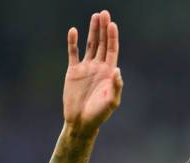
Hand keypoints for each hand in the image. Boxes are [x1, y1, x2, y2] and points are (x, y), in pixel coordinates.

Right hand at [63, 11, 122, 136]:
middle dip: (104, 29)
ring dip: (92, 31)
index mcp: (109, 73)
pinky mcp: (73, 72)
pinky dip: (72, 42)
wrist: (81, 122)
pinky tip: (73, 31)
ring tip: (95, 16)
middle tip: (104, 13)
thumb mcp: (111, 102)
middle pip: (102, 43)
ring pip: (90, 45)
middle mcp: (99, 67)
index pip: (112, 50)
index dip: (112, 37)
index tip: (112, 24)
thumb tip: (117, 69)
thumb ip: (116, 86)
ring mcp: (86, 68)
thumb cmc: (99, 114)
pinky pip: (73, 53)